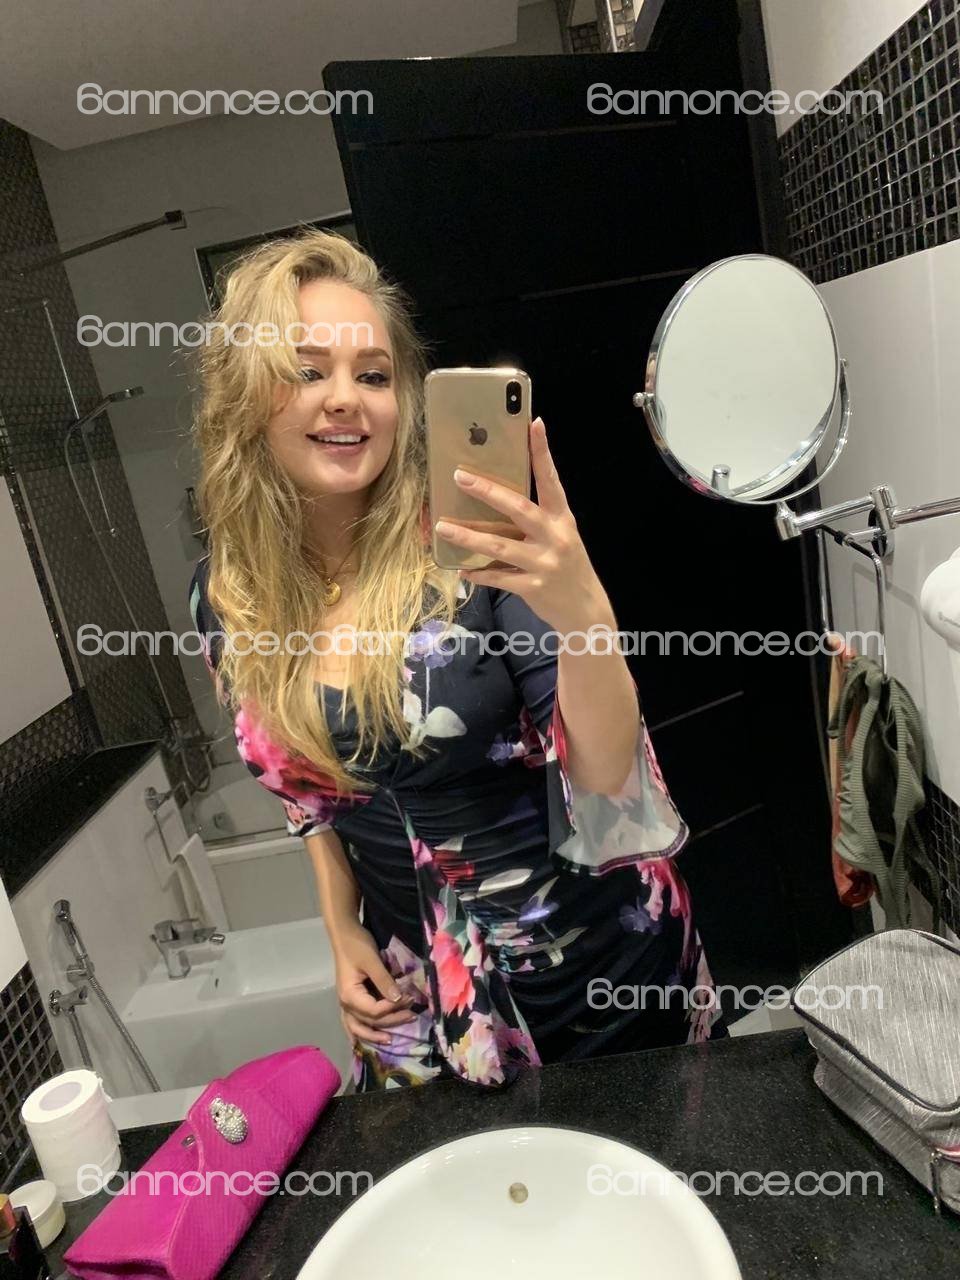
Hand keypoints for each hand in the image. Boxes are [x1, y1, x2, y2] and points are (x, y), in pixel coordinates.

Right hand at [332, 922, 415, 1046]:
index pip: (374, 1011)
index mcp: (350, 995)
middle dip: (392, 1021)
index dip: (393, 1008)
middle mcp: (345, 1003)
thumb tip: (399, 999)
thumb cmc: (357, 946)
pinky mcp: (349, 999)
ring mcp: (345, 1003)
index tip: (410, 999)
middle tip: (412, 1016)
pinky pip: (351, 1022)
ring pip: (358, 1027)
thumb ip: (384, 981)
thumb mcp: (372, 961)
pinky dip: (356, 1032)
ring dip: (374, 1035)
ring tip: (390, 1040)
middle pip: (370, 1021)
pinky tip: (359, 1043)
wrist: (344, 935)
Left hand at [433, 417, 612, 633]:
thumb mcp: (561, 536)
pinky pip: (499, 578)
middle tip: (460, 477)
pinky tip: (462, 569)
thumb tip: (499, 498)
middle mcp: (555, 537)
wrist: (586, 610)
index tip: (534, 424)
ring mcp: (544, 563)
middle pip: (519, 508)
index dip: (542, 452)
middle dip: (488, 491)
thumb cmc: (567, 566)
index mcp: (562, 519)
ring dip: (469, 537)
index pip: (551, 480)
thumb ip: (538, 519)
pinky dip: (479, 574)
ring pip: (500, 546)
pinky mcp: (534, 587)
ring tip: (443, 527)